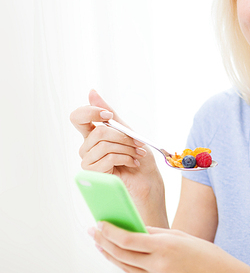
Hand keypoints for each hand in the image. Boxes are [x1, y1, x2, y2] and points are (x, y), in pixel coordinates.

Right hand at [70, 90, 164, 215]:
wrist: (148, 180)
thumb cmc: (139, 157)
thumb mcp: (128, 131)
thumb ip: (110, 115)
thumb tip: (91, 92)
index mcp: (93, 134)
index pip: (78, 117)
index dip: (91, 112)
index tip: (108, 115)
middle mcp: (87, 147)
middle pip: (99, 131)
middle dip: (123, 136)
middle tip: (137, 144)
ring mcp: (88, 161)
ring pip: (104, 144)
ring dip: (127, 148)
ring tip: (137, 155)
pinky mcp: (94, 174)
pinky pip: (108, 158)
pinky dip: (125, 158)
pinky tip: (132, 163)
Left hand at [89, 222, 228, 272]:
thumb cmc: (206, 254)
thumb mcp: (181, 237)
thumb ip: (156, 234)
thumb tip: (135, 229)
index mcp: (164, 247)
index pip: (127, 239)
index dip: (108, 232)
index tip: (98, 223)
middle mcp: (158, 266)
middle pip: (121, 255)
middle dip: (103, 242)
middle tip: (93, 232)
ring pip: (126, 268)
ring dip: (112, 256)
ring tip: (102, 245)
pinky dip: (130, 267)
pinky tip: (125, 259)